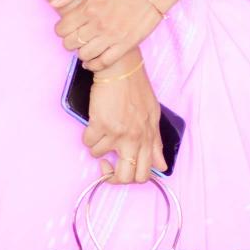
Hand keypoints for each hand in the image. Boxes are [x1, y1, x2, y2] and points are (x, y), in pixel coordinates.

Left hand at [52, 0, 166, 72]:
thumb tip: (53, 3)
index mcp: (88, 8)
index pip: (62, 28)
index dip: (60, 29)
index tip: (66, 27)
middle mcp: (98, 25)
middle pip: (70, 44)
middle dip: (68, 41)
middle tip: (75, 36)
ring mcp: (112, 37)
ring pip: (84, 55)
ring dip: (80, 52)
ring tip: (84, 45)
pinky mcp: (125, 45)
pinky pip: (104, 63)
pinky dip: (94, 65)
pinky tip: (91, 61)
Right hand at [80, 62, 165, 183]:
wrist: (121, 69)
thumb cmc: (137, 90)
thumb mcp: (153, 117)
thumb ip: (156, 144)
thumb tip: (162, 167)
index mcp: (148, 138)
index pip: (143, 175)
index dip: (130, 179)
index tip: (123, 168)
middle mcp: (134, 139)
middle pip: (123, 176)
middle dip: (111, 176)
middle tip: (106, 165)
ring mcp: (116, 133)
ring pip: (98, 156)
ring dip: (97, 147)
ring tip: (101, 132)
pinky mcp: (99, 124)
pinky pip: (87, 142)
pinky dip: (88, 135)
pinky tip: (94, 124)